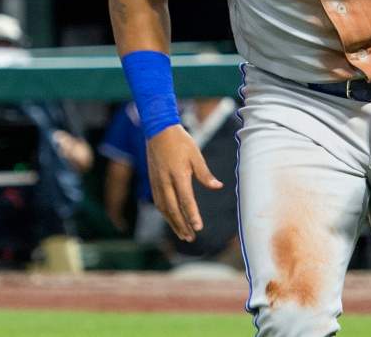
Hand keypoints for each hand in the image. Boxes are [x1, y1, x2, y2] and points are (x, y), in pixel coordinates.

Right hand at [145, 124, 222, 241]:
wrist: (158, 131)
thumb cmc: (180, 142)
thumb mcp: (196, 155)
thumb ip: (205, 174)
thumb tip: (218, 186)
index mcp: (178, 174)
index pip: (185, 199)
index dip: (191, 214)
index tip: (198, 227)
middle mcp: (165, 181)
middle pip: (173, 209)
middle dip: (182, 225)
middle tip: (191, 237)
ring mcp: (157, 183)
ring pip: (164, 209)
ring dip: (173, 223)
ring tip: (183, 235)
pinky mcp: (153, 183)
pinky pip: (159, 203)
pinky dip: (166, 214)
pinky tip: (173, 221)